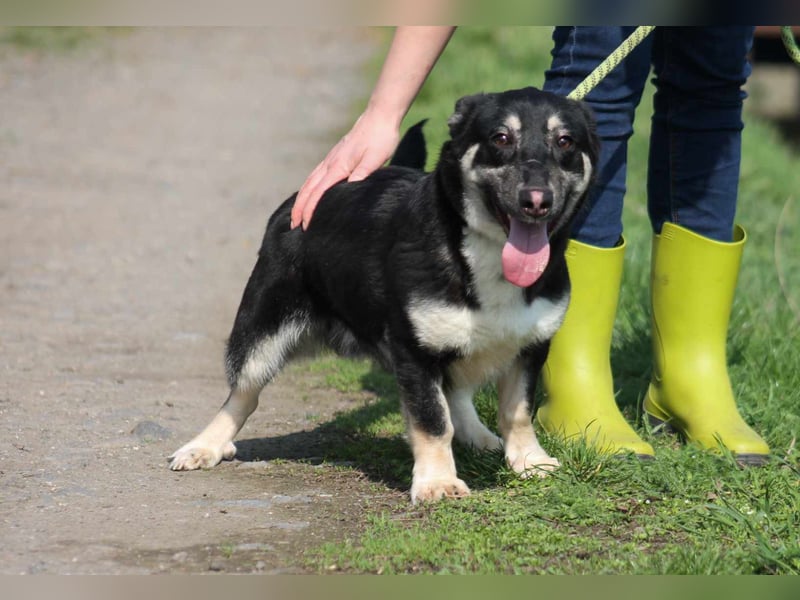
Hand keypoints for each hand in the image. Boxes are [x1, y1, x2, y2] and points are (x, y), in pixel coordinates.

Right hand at [291, 109, 400, 229]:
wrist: (379, 116)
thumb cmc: (381, 138)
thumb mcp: (375, 158)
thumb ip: (362, 174)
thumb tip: (349, 190)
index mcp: (338, 166)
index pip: (318, 192)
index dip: (309, 210)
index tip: (303, 225)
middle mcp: (330, 163)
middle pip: (308, 188)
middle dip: (299, 207)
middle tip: (293, 226)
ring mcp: (331, 159)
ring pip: (309, 181)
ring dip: (301, 199)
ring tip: (296, 214)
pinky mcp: (335, 156)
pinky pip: (315, 175)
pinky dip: (308, 187)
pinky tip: (308, 193)